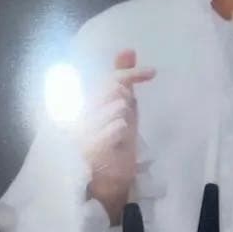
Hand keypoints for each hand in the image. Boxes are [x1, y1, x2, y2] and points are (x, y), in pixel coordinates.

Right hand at [84, 49, 154, 225]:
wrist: (107, 181)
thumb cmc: (114, 143)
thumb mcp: (122, 109)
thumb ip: (122, 80)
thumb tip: (128, 50)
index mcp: (86, 102)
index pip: (109, 78)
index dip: (130, 72)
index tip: (152, 72)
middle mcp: (79, 113)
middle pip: (112, 88)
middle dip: (126, 98)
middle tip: (125, 115)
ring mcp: (82, 131)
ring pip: (117, 106)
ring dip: (124, 118)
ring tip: (117, 132)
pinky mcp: (89, 148)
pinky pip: (115, 126)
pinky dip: (121, 129)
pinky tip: (118, 136)